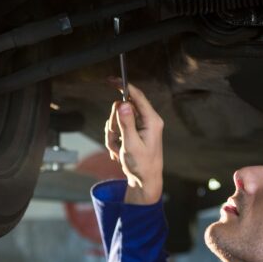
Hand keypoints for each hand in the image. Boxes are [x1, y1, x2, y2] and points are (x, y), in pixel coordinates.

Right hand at [105, 79, 163, 204]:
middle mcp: (148, 120)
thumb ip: (126, 123)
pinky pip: (117, 129)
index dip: (123, 86)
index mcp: (152, 121)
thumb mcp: (131, 145)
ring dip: (112, 135)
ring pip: (117, 120)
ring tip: (118, 150)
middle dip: (114, 124)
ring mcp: (141, 126)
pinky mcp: (134, 132)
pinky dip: (114, 141)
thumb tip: (123, 103)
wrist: (145, 181)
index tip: (110, 80)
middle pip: (123, 108)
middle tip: (115, 139)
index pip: (137, 96)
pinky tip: (118, 152)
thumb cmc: (141, 166)